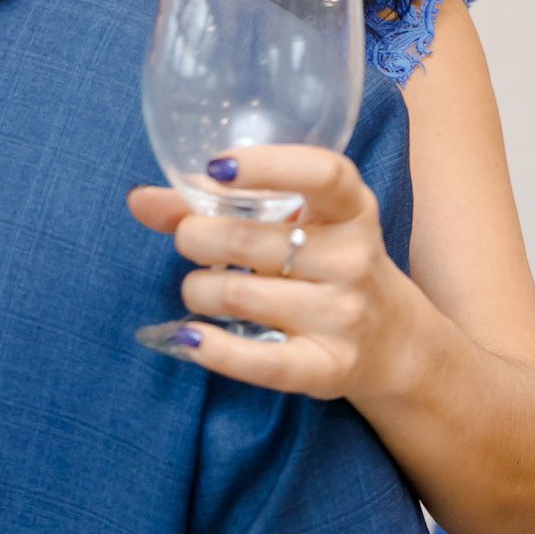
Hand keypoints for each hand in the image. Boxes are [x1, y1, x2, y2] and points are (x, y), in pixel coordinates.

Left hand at [126, 144, 421, 402]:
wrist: (395, 344)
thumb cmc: (329, 266)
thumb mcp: (297, 225)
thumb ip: (220, 205)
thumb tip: (139, 199)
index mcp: (352, 209)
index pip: (323, 174)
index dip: (268, 166)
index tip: (217, 167)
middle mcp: (353, 258)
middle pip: (250, 240)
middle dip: (196, 237)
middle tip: (189, 240)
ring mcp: (343, 315)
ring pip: (237, 295)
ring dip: (197, 290)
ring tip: (200, 289)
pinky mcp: (328, 367)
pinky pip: (259, 361)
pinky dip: (212, 349)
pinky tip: (189, 337)